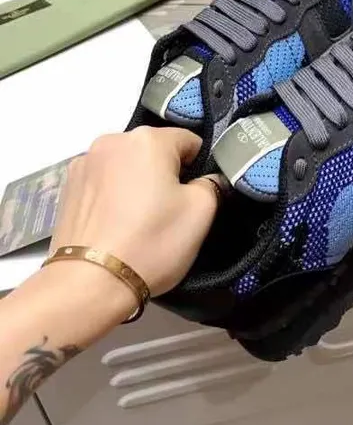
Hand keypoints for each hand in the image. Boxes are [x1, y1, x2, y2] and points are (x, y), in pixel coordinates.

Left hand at [51, 127, 219, 298]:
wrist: (88, 284)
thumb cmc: (151, 242)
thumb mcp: (201, 212)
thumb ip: (213, 184)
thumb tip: (210, 179)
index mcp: (148, 139)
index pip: (189, 141)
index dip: (200, 168)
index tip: (197, 197)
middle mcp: (112, 141)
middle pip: (155, 151)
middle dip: (166, 174)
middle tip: (170, 212)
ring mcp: (84, 163)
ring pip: (128, 167)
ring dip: (138, 183)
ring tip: (139, 221)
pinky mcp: (67, 188)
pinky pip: (104, 182)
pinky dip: (114, 196)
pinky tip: (116, 225)